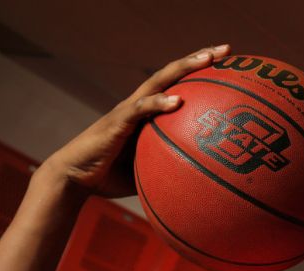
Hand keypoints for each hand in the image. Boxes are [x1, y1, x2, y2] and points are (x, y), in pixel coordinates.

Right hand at [41, 44, 230, 196]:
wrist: (74, 180)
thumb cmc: (110, 178)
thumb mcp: (149, 174)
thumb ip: (171, 172)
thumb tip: (202, 187)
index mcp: (148, 114)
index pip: (178, 85)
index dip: (201, 74)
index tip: (229, 67)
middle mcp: (140, 105)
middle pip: (173, 73)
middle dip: (200, 58)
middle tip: (227, 50)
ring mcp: (128, 111)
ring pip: (159, 81)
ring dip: (183, 68)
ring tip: (208, 59)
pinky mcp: (116, 123)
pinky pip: (140, 110)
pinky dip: (158, 103)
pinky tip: (177, 101)